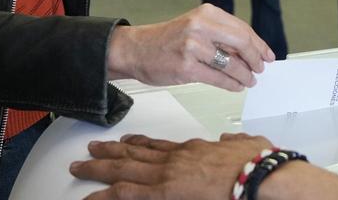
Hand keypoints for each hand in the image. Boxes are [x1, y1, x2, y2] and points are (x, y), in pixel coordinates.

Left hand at [72, 133, 272, 199]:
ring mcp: (168, 173)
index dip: (139, 144)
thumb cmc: (257, 163)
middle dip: (110, 152)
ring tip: (80, 167)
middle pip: (135, 154)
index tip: (127, 142)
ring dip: (100, 168)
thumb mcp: (245, 145)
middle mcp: (176, 158)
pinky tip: (91, 196)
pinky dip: (107, 194)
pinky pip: (127, 193)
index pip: (159, 146)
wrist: (257, 173)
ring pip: (124, 169)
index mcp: (193, 149)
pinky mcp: (165, 191)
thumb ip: (233, 143)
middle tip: (92, 149)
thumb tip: (230, 142)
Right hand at [106, 4, 274, 90]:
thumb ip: (220, 35)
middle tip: (260, 68)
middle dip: (255, 59)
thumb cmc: (166, 39)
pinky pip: (218, 79)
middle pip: (242, 43)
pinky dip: (231, 84)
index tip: (267, 54)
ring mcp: (193, 47)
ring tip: (249, 80)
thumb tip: (249, 51)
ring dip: (245, 75)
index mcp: (206, 13)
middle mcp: (200, 26)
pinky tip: (236, 86)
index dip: (258, 44)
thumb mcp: (194, 26)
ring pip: (231, 64)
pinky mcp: (186, 68)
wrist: (136, 49)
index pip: (242, 29)